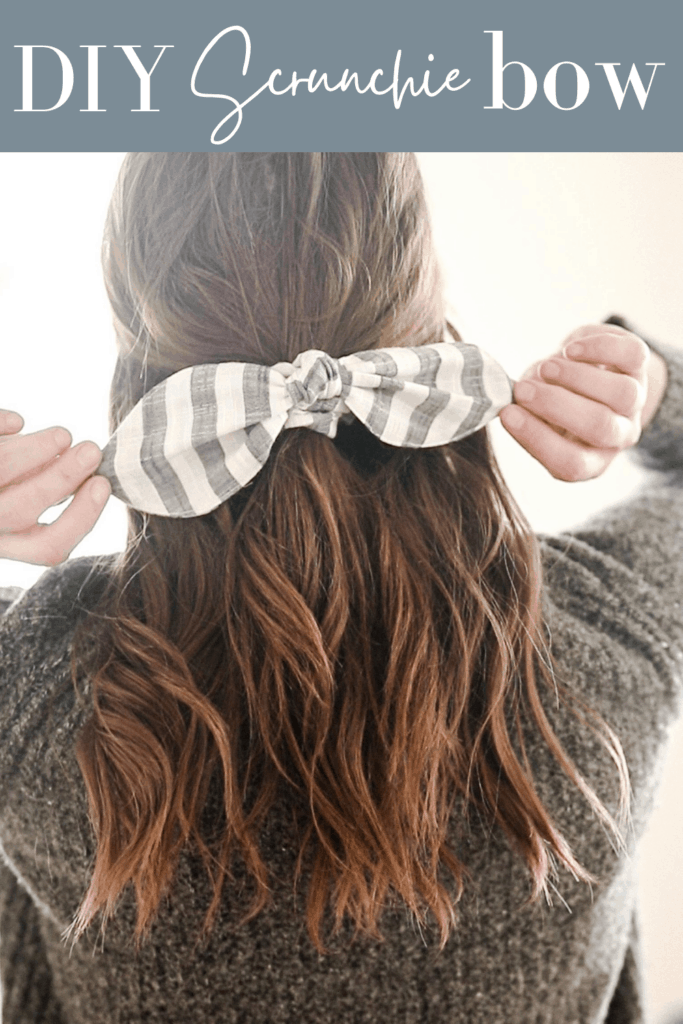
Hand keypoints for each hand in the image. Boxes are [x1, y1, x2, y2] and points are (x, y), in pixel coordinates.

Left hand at [0, 410, 110, 565]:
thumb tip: (87, 463)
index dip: (80, 516)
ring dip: (35, 451)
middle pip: (21, 509)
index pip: (49, 545)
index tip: (102, 484)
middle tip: (91, 451)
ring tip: (63, 435)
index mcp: (9, 542)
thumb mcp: (25, 501)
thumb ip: (53, 490)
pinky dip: (0, 426)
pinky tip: (17, 422)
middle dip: (62, 477)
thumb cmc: (6, 489)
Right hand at [499, 323, 660, 481]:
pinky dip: (598, 349)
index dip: (537, 438)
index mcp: (590, 461)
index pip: (569, 463)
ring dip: (576, 377)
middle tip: (522, 389)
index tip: (507, 413)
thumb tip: (509, 399)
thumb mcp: (536, 419)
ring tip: (545, 367)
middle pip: (599, 426)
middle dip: (555, 404)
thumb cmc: (554, 404)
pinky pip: (634, 355)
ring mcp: (634, 401)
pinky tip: (569, 349)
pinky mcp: (639, 365)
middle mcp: (618, 435)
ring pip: (622, 394)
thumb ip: (524, 415)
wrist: (591, 376)